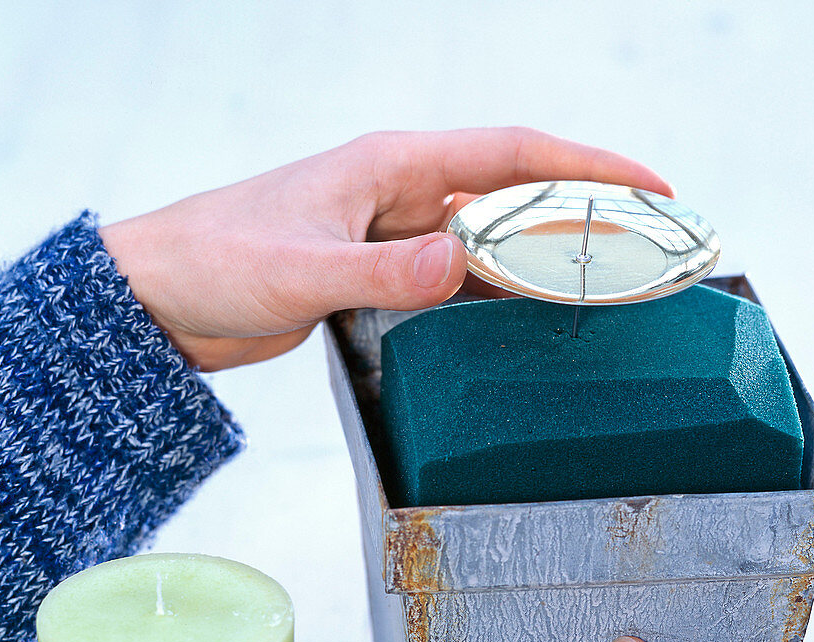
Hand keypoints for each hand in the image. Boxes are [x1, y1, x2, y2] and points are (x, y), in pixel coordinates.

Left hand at [99, 128, 671, 370]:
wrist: (162, 294)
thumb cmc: (215, 260)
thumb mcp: (302, 269)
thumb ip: (383, 274)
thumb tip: (461, 265)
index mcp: (390, 167)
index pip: (511, 155)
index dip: (587, 166)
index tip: (651, 186)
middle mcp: (399, 193)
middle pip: (513, 195)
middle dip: (583, 214)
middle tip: (647, 245)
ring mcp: (390, 234)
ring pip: (488, 240)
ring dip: (541, 258)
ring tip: (602, 283)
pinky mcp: (375, 274)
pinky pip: (454, 279)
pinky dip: (493, 293)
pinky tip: (523, 315)